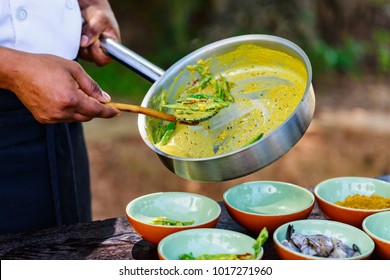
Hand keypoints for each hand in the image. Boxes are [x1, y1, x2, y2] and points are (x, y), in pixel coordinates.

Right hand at [3, 49, 118, 122]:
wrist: (18, 71)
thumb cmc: (45, 66)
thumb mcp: (74, 69)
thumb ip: (92, 86)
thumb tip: (106, 99)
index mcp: (71, 99)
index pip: (97, 111)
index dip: (109, 112)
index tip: (117, 112)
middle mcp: (62, 112)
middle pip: (88, 116)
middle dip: (94, 108)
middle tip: (95, 97)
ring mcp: (53, 117)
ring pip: (76, 118)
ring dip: (81, 109)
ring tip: (72, 92)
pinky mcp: (45, 119)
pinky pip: (64, 118)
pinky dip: (69, 111)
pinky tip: (61, 97)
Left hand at [78, 0, 120, 65]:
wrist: (92, 10)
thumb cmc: (101, 14)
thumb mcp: (100, 19)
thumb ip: (93, 31)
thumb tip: (84, 43)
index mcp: (111, 49)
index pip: (102, 60)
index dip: (96, 51)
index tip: (95, 40)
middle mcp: (100, 53)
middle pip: (90, 57)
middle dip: (87, 45)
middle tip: (88, 31)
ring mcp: (89, 52)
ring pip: (81, 53)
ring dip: (80, 41)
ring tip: (85, 29)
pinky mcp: (81, 49)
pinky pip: (74, 48)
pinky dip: (75, 40)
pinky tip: (80, 32)